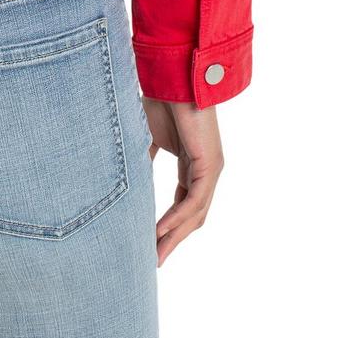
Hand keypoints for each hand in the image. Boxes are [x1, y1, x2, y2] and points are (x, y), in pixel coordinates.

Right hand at [142, 97, 223, 266]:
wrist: (171, 78)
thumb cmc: (159, 101)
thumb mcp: (146, 138)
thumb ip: (143, 160)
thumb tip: (127, 181)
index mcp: (192, 164)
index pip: (184, 203)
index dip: (168, 224)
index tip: (150, 241)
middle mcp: (205, 170)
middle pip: (191, 214)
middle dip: (172, 238)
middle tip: (154, 259)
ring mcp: (211, 168)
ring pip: (195, 213)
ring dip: (174, 235)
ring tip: (155, 253)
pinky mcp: (210, 164)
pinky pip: (193, 199)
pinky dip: (176, 217)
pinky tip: (160, 230)